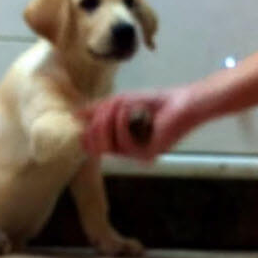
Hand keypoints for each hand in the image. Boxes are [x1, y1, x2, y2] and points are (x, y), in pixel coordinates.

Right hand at [78, 87, 200, 161]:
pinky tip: (132, 109)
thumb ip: (98, 110)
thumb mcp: (120, 102)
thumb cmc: (155, 102)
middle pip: (96, 146)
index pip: (92, 145)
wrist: (182, 103)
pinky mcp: (146, 154)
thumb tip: (75, 115)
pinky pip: (123, 140)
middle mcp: (126, 152)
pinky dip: (124, 120)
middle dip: (97, 122)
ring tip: (123, 104)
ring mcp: (136, 155)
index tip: (86, 115)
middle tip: (108, 106)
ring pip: (108, 143)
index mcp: (119, 142)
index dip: (86, 130)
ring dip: (111, 118)